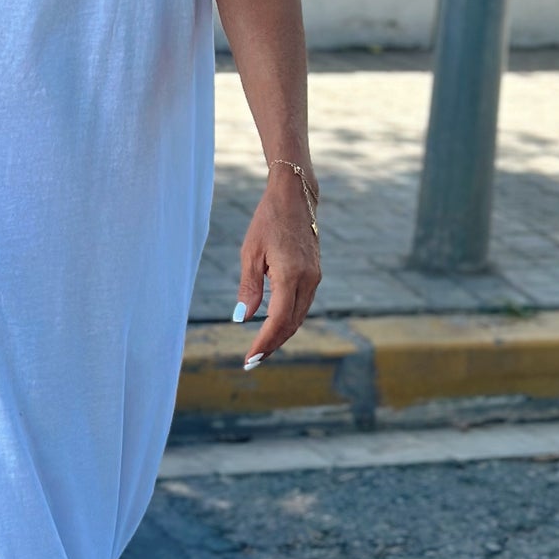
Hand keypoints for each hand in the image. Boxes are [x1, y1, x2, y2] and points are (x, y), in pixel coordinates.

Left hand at [235, 171, 320, 367]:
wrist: (295, 197)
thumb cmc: (268, 220)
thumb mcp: (250, 252)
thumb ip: (249, 287)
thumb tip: (243, 318)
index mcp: (291, 274)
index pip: (279, 320)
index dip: (264, 342)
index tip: (249, 358)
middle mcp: (309, 280)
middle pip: (292, 324)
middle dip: (272, 345)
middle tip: (251, 361)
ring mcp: (315, 277)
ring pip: (299, 316)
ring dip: (281, 335)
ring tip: (260, 349)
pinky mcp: (315, 274)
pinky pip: (303, 304)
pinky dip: (289, 319)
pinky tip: (274, 325)